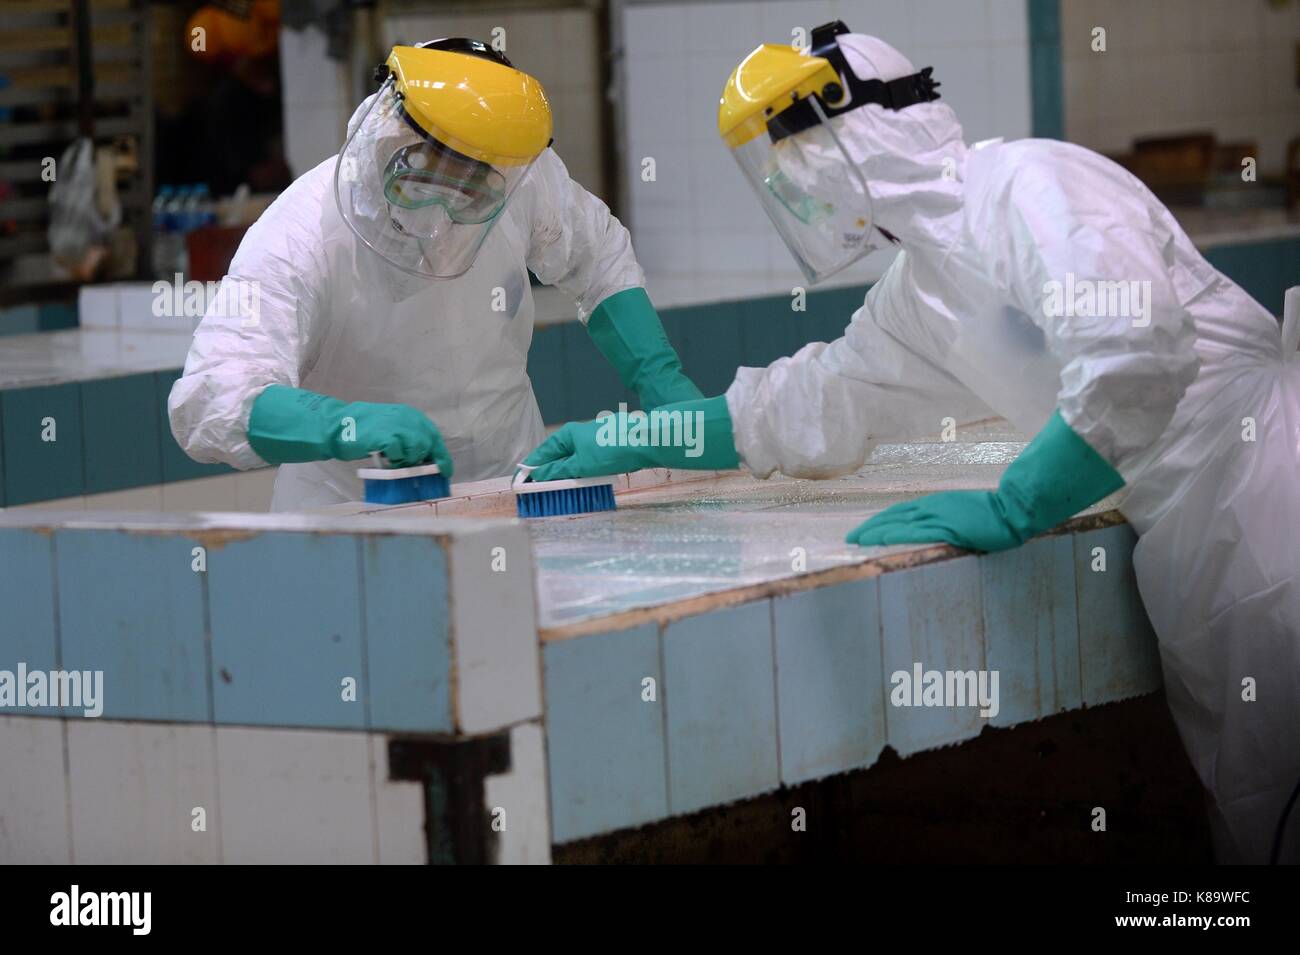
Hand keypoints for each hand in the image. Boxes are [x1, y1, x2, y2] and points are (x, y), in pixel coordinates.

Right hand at [334, 401, 452, 472]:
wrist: (338, 425)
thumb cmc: (365, 430)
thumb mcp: (392, 428)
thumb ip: (408, 438)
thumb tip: (425, 458)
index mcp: (410, 415)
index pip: (433, 436)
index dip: (441, 455)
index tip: (446, 471)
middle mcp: (406, 417)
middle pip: (428, 443)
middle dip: (424, 460)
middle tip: (413, 469)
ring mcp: (396, 426)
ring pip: (416, 449)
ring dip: (407, 460)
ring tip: (393, 460)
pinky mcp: (384, 436)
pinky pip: (399, 454)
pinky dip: (394, 460)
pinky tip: (384, 458)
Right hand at [522, 418, 651, 481]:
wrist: (643, 444)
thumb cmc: (610, 450)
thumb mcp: (581, 465)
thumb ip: (558, 472)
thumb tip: (538, 476)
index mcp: (566, 436)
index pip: (541, 454)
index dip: (529, 470)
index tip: (518, 484)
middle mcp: (575, 438)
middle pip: (554, 460)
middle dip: (545, 477)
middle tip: (533, 494)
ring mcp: (589, 446)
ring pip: (569, 465)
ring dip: (562, 480)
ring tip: (552, 495)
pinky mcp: (601, 454)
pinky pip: (583, 468)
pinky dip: (577, 478)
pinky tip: (576, 488)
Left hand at [845, 490, 1023, 551]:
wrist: (1011, 510)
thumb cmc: (990, 514)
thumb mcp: (960, 513)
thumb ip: (942, 519)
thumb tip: (928, 528)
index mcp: (933, 504)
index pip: (897, 513)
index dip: (877, 521)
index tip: (860, 531)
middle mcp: (931, 507)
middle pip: (892, 516)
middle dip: (868, 527)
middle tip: (849, 538)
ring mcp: (938, 516)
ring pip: (899, 523)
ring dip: (875, 532)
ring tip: (856, 540)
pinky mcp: (948, 528)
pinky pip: (917, 532)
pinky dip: (897, 534)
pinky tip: (883, 538)